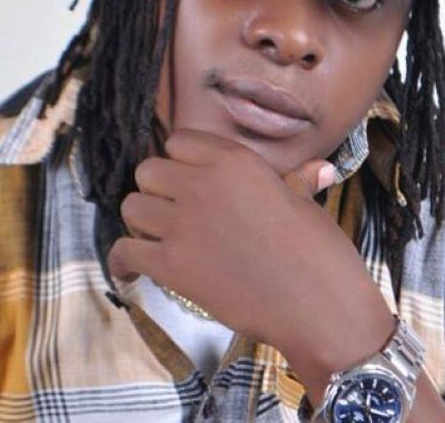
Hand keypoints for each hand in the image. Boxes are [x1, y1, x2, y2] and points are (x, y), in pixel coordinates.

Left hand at [107, 128, 392, 366]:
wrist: (317, 304)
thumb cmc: (319, 250)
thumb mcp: (306, 206)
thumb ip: (298, 182)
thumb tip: (321, 168)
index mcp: (235, 160)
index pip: (179, 141)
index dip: (181, 162)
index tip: (189, 180)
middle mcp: (202, 183)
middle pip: (147, 171)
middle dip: (156, 190)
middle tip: (173, 212)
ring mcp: (183, 223)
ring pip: (131, 207)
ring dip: (141, 222)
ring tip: (157, 238)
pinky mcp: (172, 265)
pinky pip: (124, 252)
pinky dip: (123, 262)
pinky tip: (133, 270)